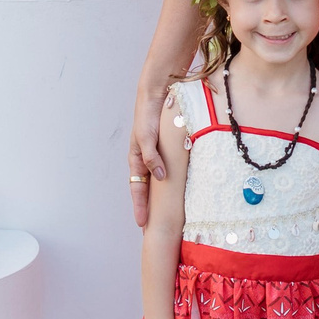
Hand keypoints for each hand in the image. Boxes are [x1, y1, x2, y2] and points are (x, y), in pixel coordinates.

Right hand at [129, 81, 168, 225]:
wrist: (158, 92)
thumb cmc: (148, 114)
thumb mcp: (147, 137)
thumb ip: (151, 157)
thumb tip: (160, 177)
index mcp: (136, 158)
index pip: (137, 188)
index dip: (139, 206)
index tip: (142, 225)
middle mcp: (146, 158)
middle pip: (147, 188)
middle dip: (149, 207)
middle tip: (153, 226)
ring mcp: (157, 153)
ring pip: (159, 180)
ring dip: (162, 196)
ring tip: (168, 214)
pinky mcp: (168, 147)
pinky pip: (170, 168)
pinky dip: (173, 180)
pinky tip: (182, 189)